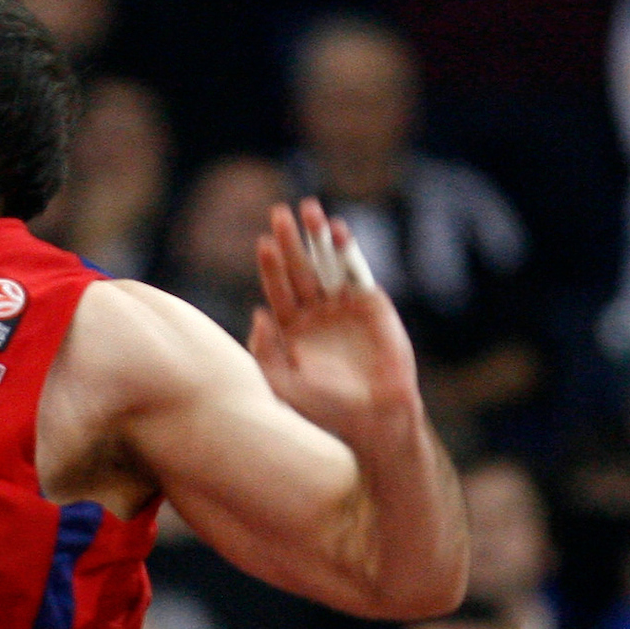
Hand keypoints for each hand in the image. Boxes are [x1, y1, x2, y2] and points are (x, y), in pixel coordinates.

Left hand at [249, 200, 422, 448]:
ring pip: (327, 263)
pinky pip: (357, 272)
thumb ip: (265, 350)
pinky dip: (348, 251)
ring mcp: (343, 305)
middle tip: (280, 212)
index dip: (271, 265)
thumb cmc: (320, 407)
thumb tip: (258, 312)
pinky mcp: (371, 304)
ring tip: (310, 210)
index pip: (277, 287)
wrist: (369, 418)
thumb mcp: (281, 382)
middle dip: (290, 240)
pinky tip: (338, 232)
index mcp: (289, 325)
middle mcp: (315, 310)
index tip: (262, 242)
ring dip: (318, 237)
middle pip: (299, 267)